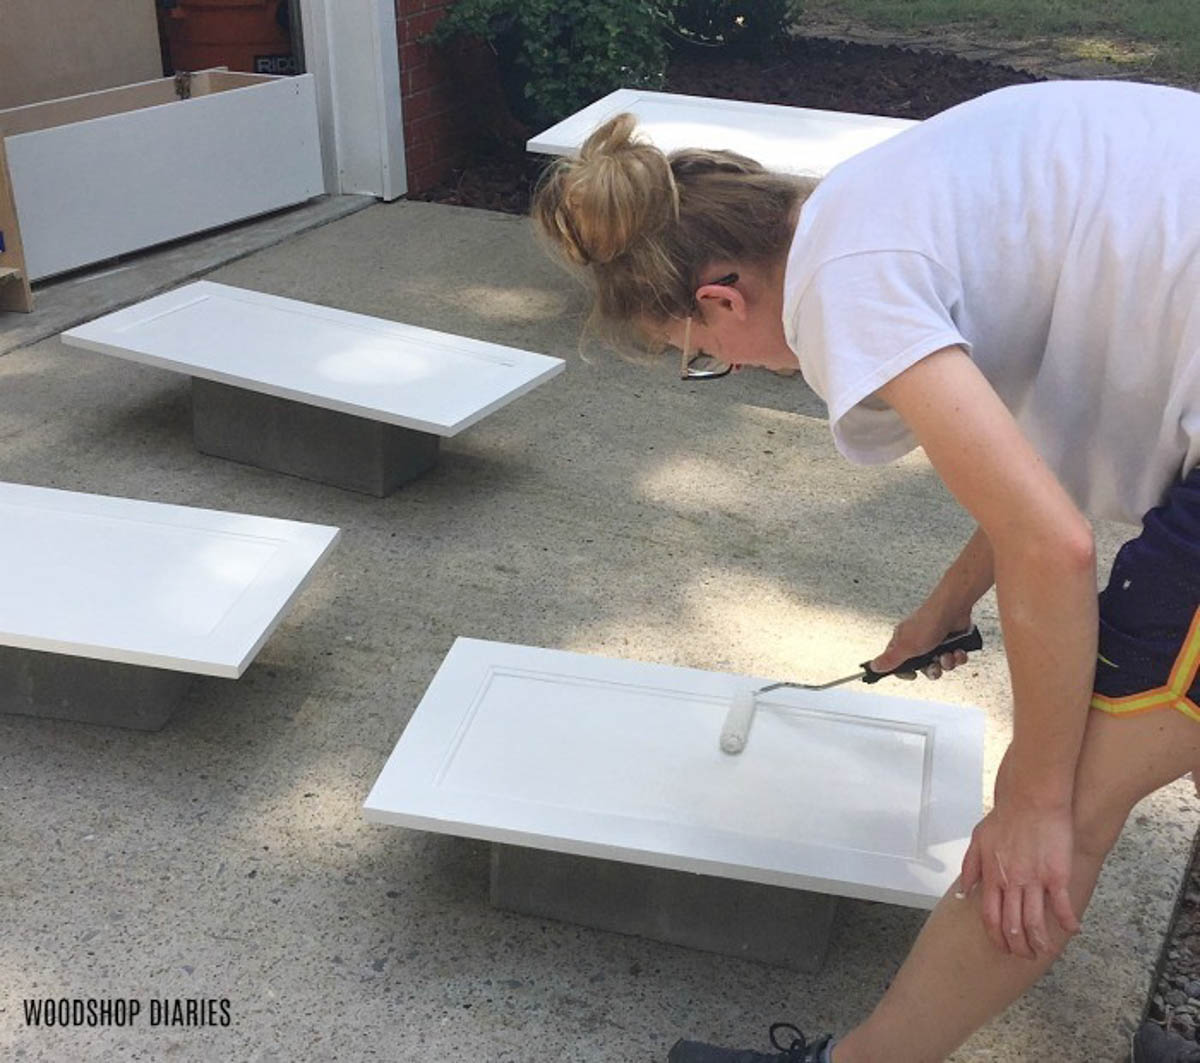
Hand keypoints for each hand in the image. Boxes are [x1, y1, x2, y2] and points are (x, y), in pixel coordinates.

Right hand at [871, 605, 973, 679]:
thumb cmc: (927, 623)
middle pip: (923, 668)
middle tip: (934, 666)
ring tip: (948, 654)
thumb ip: (890, 659)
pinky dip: (958, 656)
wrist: (953, 609)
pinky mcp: (952, 642)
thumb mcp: (906, 646)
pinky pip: (955, 658)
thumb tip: (873, 666)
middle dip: (932, 670)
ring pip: (941, 664)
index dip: (905, 672)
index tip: (913, 674)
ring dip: (947, 663)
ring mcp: (936, 642)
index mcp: (903, 642)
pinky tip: (957, 650)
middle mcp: (919, 642)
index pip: (898, 664)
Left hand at [957, 790, 1079, 957]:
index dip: (997, 936)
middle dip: (1017, 946)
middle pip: (1012, 925)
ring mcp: (1034, 879)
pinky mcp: (1056, 874)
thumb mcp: (978, 839)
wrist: (1030, 798)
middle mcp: (1012, 882)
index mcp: (992, 875)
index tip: (1003, 947)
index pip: (991, 917)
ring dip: (1040, 941)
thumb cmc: (1005, 817)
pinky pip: (1062, 905)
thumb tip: (965, 891)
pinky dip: (1067, 922)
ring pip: (1035, 921)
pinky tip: (1071, 930)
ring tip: (1044, 950)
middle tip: (1024, 955)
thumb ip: (971, 867)